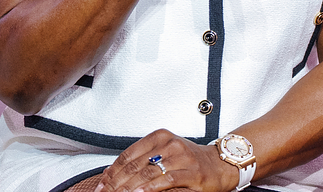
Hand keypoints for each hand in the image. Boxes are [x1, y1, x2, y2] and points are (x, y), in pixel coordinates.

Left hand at [96, 129, 239, 191]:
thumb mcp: (165, 153)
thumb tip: (113, 174)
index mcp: (160, 136)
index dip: (112, 171)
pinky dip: (150, 188)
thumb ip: (142, 160)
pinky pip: (166, 181)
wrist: (221, 164)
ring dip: (128, 188)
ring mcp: (181, 158)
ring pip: (147, 173)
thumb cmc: (190, 160)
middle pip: (135, 165)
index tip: (102, 184)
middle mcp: (170, 144)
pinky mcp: (192, 173)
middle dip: (116, 183)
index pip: (129, 154)